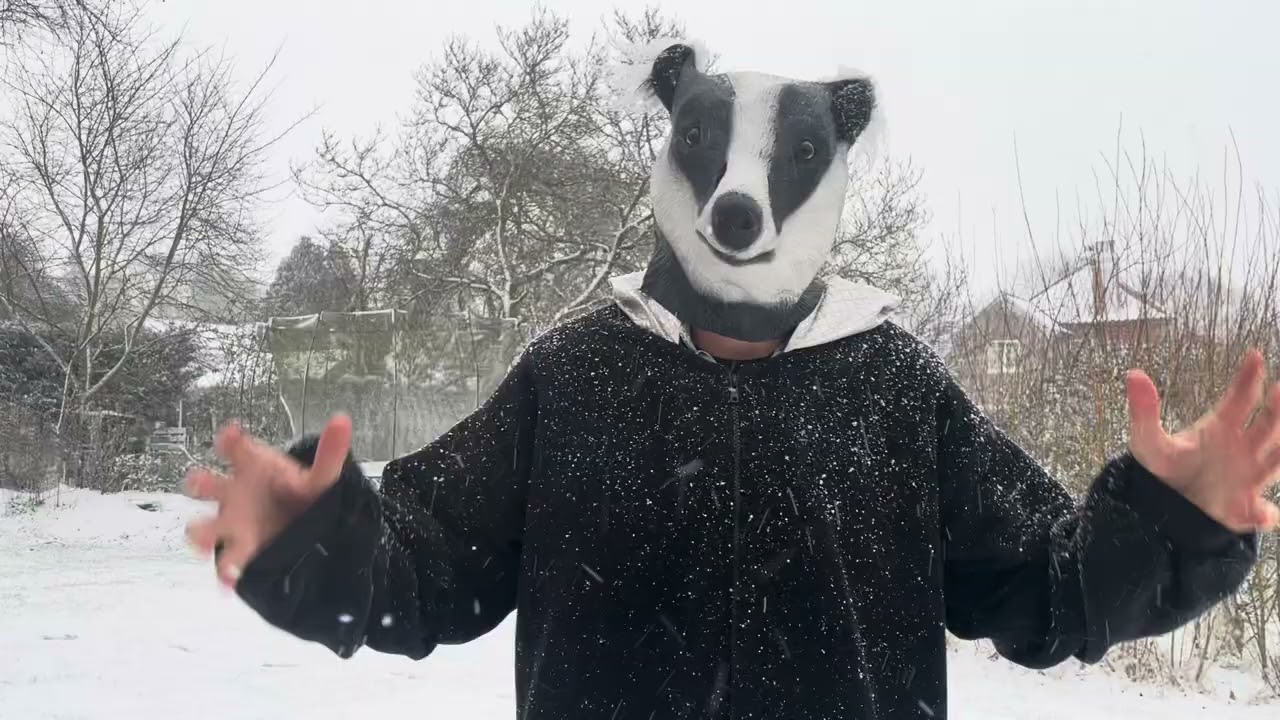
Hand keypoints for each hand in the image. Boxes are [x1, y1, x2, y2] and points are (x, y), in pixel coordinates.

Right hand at [184, 414, 353, 587]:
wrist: (301, 527)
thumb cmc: (298, 494)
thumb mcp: (320, 477)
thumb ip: (330, 452)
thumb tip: (342, 420)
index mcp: (253, 467)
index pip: (236, 448)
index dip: (230, 440)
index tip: (231, 434)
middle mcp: (235, 493)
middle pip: (207, 485)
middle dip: (201, 484)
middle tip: (200, 481)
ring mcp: (232, 523)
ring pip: (206, 526)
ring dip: (202, 533)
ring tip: (205, 540)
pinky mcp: (239, 550)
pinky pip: (227, 563)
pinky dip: (226, 572)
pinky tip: (229, 580)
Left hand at [1126, 349, 1279, 533]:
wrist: (1163, 503)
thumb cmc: (1163, 466)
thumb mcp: (1147, 440)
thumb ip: (1143, 411)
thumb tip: (1133, 374)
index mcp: (1222, 427)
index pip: (1241, 398)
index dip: (1249, 378)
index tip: (1254, 355)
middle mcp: (1242, 448)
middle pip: (1268, 426)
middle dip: (1277, 410)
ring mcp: (1247, 478)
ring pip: (1274, 463)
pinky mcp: (1243, 509)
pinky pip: (1260, 513)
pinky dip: (1264, 514)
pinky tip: (1264, 515)